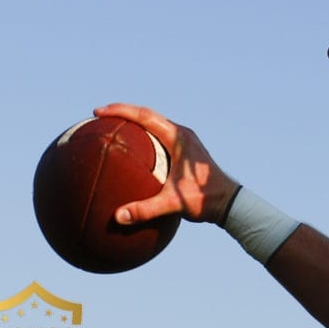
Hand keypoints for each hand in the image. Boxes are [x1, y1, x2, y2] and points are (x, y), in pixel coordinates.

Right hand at [93, 103, 239, 224]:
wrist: (229, 202)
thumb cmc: (205, 199)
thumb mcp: (173, 203)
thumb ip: (146, 210)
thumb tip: (118, 217)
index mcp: (179, 138)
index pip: (145, 116)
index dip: (121, 111)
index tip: (99, 112)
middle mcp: (182, 134)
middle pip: (148, 115)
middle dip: (123, 112)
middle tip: (99, 115)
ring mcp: (185, 141)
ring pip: (154, 123)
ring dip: (134, 121)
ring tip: (111, 125)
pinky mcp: (185, 150)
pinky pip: (159, 134)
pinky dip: (143, 134)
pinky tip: (131, 145)